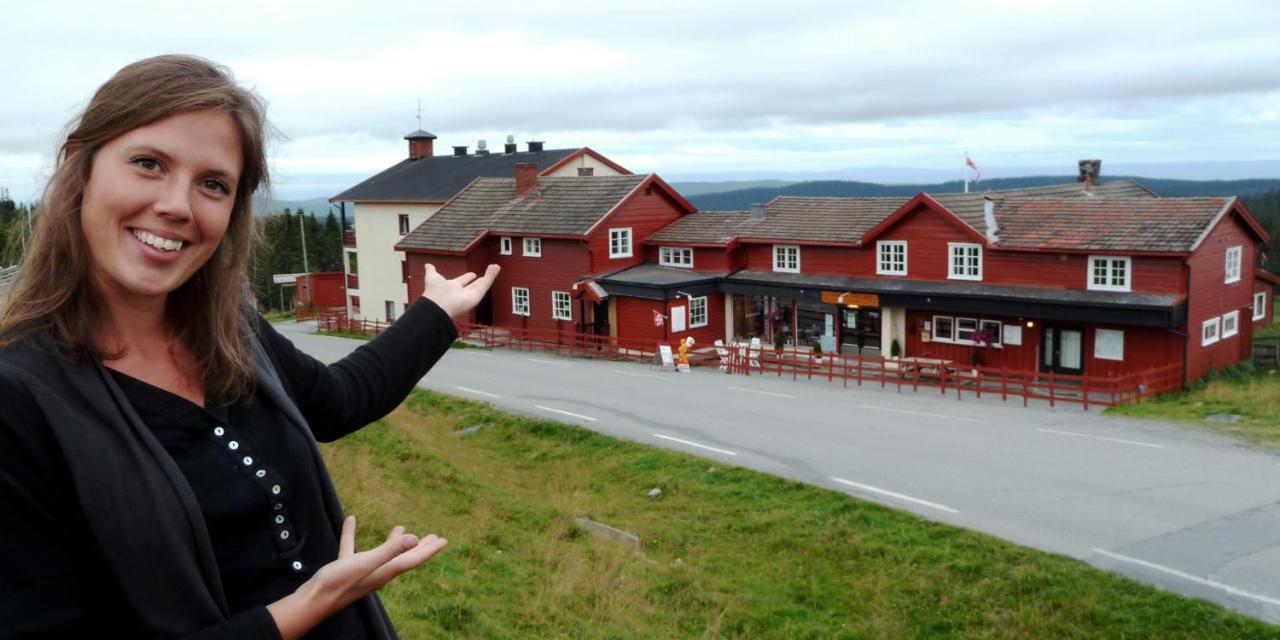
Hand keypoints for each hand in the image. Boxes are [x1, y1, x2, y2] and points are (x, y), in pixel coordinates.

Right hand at [268, 516, 446, 639]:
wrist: (312, 601)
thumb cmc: (338, 583)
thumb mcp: (366, 563)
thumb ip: (390, 551)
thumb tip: (415, 538)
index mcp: (386, 571)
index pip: (413, 559)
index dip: (429, 549)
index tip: (443, 540)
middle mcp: (377, 571)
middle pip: (403, 557)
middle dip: (419, 547)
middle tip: (433, 537)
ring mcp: (361, 570)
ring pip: (382, 553)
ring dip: (393, 541)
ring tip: (400, 528)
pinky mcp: (345, 568)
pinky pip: (352, 548)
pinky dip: (353, 535)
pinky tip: (351, 521)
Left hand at [421, 263, 499, 318]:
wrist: (437, 305)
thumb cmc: (433, 293)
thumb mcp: (432, 277)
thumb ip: (431, 271)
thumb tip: (427, 265)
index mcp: (452, 287)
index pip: (462, 281)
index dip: (467, 278)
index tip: (473, 274)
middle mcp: (462, 293)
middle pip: (475, 284)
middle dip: (482, 278)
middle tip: (489, 271)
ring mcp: (470, 296)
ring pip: (482, 284)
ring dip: (490, 275)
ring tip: (496, 267)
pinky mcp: (476, 297)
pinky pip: (485, 285)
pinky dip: (491, 277)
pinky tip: (495, 268)